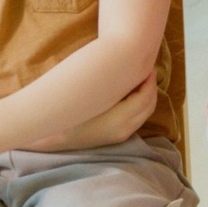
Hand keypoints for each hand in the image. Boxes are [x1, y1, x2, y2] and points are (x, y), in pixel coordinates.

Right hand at [21, 73, 157, 152]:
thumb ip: (110, 84)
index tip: (147, 67)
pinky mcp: (119, 136)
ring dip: (148, 96)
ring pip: (146, 113)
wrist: (56, 139)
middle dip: (151, 87)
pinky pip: (138, 118)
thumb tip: (125, 68)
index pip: (144, 98)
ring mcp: (123, 134)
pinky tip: (133, 94)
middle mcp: (125, 128)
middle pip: (149, 106)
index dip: (149, 81)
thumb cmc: (70, 113)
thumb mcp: (90, 97)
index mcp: (119, 119)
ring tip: (142, 80)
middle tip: (147, 70)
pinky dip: (141, 105)